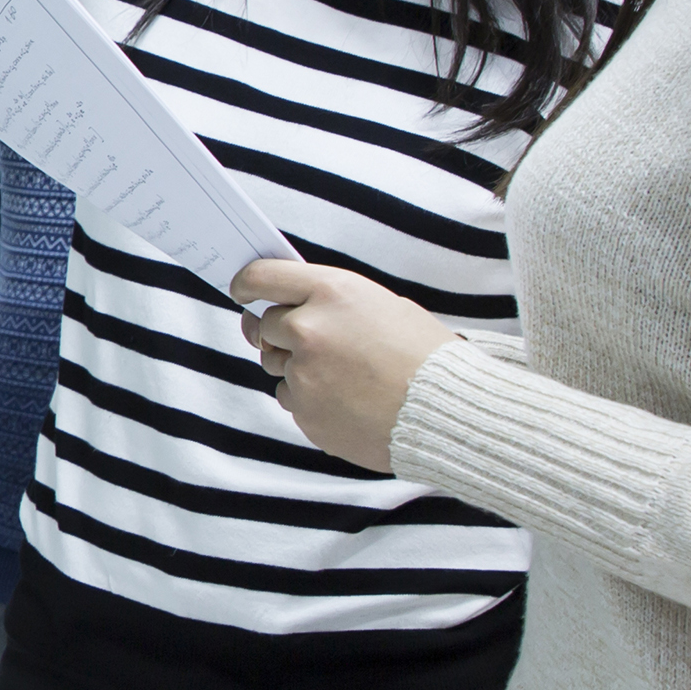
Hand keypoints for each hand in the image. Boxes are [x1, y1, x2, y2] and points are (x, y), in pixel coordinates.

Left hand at [230, 258, 457, 472]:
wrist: (448, 412)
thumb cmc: (425, 356)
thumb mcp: (384, 306)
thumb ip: (330, 303)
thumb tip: (289, 310)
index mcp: (331, 292)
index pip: (263, 277)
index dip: (246, 284)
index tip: (242, 291)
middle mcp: (309, 329)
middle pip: (268, 325)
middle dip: (284, 334)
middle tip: (320, 345)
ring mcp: (303, 373)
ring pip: (278, 366)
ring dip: (300, 369)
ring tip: (350, 377)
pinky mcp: (305, 412)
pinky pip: (293, 400)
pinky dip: (313, 402)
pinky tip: (351, 402)